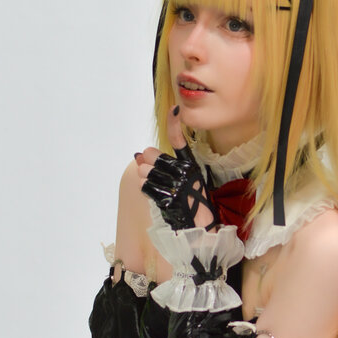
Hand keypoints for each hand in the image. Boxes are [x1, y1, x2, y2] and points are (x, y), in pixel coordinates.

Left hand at [136, 107, 215, 230]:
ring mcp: (177, 185)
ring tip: (159, 188)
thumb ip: (164, 167)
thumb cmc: (192, 204)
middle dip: (147, 164)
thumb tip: (138, 154)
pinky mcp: (169, 198)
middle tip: (154, 175)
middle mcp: (185, 172)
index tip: (174, 109)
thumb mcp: (186, 181)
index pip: (180, 141)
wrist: (199, 228)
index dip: (175, 124)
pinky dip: (147, 191)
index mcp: (190, 165)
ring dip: (146, 180)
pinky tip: (158, 197)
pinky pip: (146, 188)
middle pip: (151, 155)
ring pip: (146, 172)